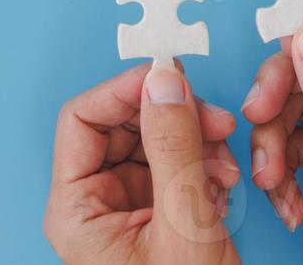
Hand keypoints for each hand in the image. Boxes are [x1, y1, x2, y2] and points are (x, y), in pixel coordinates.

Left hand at [43, 64, 241, 264]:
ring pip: (151, 143)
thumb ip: (173, 147)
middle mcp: (93, 206)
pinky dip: (202, 166)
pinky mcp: (155, 219)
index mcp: (76, 210)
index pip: (81, 119)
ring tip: (226, 164)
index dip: (125, 90)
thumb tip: (163, 81)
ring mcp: (124, 212)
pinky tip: (223, 184)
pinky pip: (172, 168)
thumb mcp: (184, 224)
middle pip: (120, 127)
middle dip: (171, 117)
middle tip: (216, 119)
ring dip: (194, 141)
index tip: (170, 77)